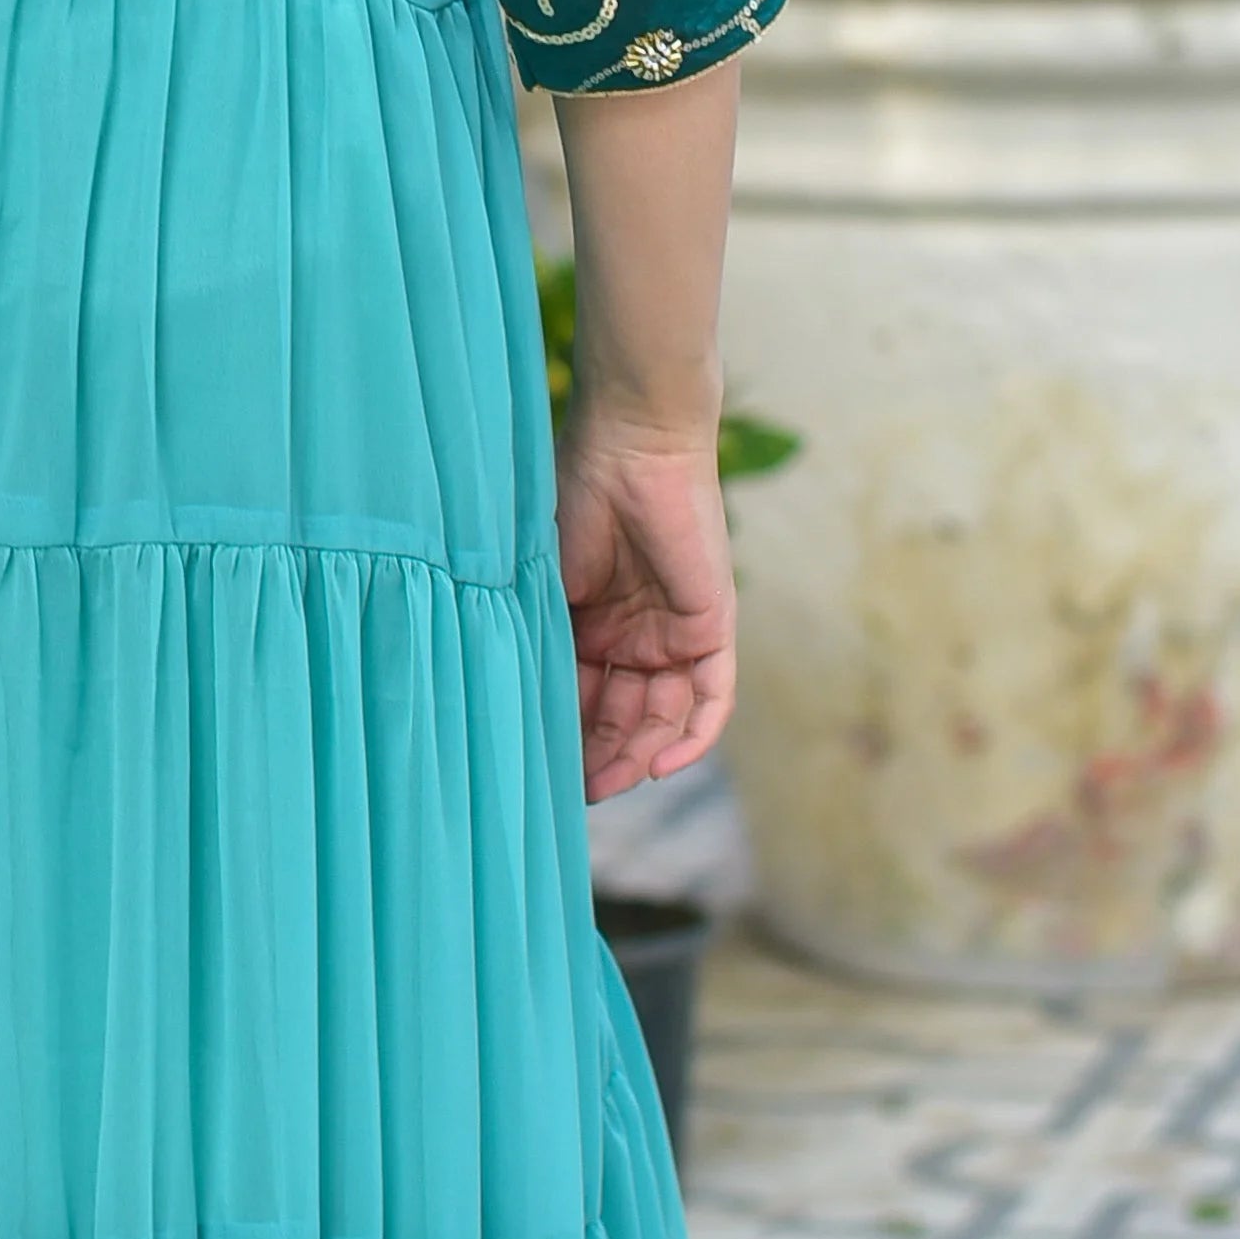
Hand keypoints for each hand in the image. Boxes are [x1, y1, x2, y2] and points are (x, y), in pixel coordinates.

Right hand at [557, 413, 737, 797]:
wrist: (632, 447)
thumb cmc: (577, 499)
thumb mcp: (549, 585)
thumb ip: (546, 644)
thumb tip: (526, 709)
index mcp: (595, 626)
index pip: (583, 700)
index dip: (566, 739)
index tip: (540, 772)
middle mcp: (638, 637)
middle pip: (625, 717)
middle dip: (603, 758)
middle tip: (576, 792)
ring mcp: (677, 633)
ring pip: (666, 716)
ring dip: (640, 755)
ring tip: (608, 783)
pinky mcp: (713, 625)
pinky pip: (712, 698)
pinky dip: (692, 737)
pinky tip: (661, 765)